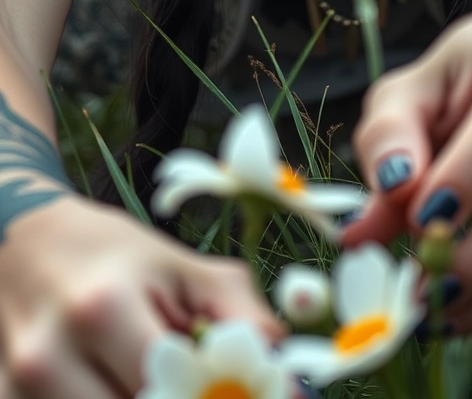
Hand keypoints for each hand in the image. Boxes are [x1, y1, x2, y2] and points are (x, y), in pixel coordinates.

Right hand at [0, 193, 281, 396]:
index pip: (171, 392)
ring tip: (161, 384)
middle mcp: (50, 357)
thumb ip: (242, 318)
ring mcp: (19, 389)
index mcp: (102, 309)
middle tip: (201, 389)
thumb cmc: (115, 254)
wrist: (26, 245)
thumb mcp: (182, 267)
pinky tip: (121, 388)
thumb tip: (288, 383)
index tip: (243, 396)